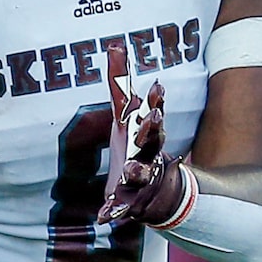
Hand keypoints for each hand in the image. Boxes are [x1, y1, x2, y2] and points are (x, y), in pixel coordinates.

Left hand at [97, 39, 185, 226]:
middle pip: (153, 142)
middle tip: (152, 117)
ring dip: (137, 170)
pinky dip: (113, 211)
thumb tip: (115, 44)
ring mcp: (140, 180)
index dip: (157, 101)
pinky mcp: (128, 202)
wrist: (155, 192)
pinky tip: (103, 217)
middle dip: (153, 130)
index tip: (157, 86)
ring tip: (130, 168)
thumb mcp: (125, 114)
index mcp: (147, 135)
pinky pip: (120, 207)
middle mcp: (148, 155)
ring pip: (140, 174)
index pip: (155, 115)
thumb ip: (119, 83)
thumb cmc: (137, 145)